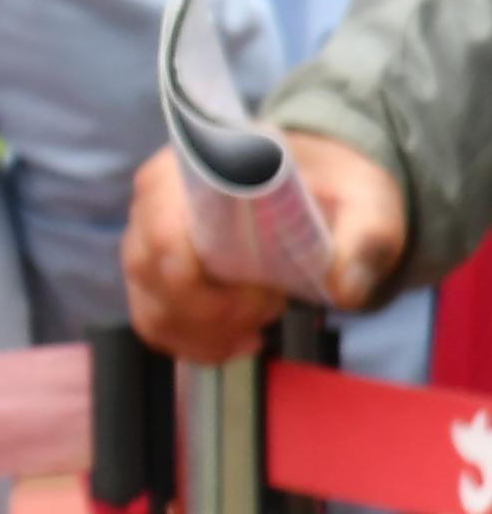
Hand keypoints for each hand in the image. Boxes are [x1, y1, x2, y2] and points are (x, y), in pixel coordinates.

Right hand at [123, 132, 411, 363]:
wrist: (317, 181)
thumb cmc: (333, 186)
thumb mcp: (365, 203)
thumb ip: (364, 241)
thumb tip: (344, 291)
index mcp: (193, 170)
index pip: (165, 236)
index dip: (208, 283)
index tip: (268, 294)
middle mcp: (154, 201)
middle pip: (153, 277)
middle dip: (215, 313)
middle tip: (272, 307)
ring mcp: (147, 239)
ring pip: (150, 307)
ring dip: (207, 333)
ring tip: (259, 324)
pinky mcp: (153, 273)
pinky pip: (153, 322)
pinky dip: (196, 343)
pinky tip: (239, 337)